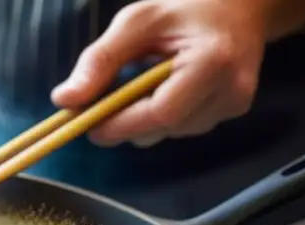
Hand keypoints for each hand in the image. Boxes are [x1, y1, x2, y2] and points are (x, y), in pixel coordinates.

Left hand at [50, 0, 304, 147]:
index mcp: (213, 61)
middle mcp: (232, 89)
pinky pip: (183, 128)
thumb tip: (64, 101)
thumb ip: (100, 60)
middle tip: (100, 107)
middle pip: (163, 129)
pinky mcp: (234, 110)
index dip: (121, 123)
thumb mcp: (136, 22)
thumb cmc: (184, 9)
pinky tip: (163, 90)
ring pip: (170, 133)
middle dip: (126, 124)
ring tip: (139, 86)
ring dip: (143, 120)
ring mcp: (236, 103)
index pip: (161, 113)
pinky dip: (162, 117)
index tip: (88, 122)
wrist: (240, 5)